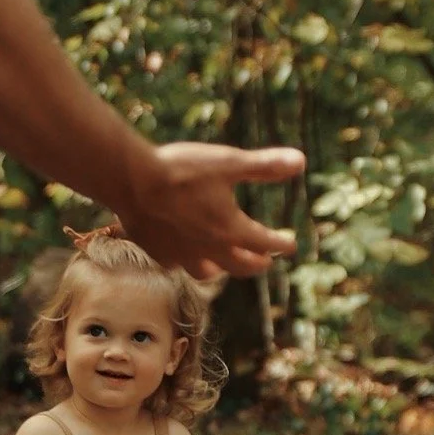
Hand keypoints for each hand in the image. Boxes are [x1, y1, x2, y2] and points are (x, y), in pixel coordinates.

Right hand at [116, 141, 305, 277]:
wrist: (132, 181)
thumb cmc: (182, 170)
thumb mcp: (229, 162)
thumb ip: (265, 165)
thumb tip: (301, 162)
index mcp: (230, 230)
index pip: (265, 243)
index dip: (282, 244)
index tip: (291, 245)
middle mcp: (209, 249)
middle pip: (240, 266)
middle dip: (256, 264)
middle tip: (265, 261)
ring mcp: (181, 255)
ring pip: (207, 272)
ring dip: (221, 268)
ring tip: (223, 262)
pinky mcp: (158, 252)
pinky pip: (176, 264)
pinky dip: (185, 261)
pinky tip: (182, 253)